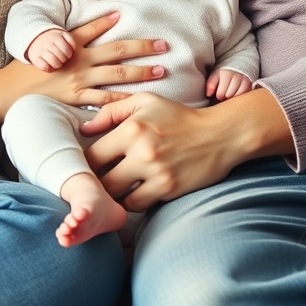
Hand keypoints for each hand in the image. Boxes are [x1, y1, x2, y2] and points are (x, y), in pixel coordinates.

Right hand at [0, 11, 167, 121]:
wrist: (8, 93)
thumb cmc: (22, 71)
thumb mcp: (38, 46)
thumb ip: (60, 38)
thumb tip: (78, 32)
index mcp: (68, 43)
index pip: (93, 28)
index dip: (109, 20)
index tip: (124, 14)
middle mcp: (78, 59)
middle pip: (118, 50)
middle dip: (143, 48)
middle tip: (164, 45)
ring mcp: (80, 80)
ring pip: (118, 74)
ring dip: (141, 72)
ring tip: (161, 71)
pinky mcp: (77, 99)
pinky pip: (105, 100)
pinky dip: (123, 99)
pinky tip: (139, 98)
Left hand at [79, 88, 294, 209]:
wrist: (221, 134)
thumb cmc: (179, 117)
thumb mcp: (145, 102)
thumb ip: (111, 111)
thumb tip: (84, 129)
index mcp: (131, 128)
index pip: (92, 155)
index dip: (84, 164)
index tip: (85, 167)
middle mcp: (142, 151)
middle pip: (101, 181)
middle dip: (95, 184)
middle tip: (94, 184)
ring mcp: (156, 172)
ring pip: (117, 196)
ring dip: (113, 195)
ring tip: (113, 189)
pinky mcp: (169, 188)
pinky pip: (137, 204)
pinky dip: (133, 200)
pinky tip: (134, 191)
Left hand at [206, 69, 251, 100]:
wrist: (237, 65)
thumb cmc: (224, 73)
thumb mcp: (215, 76)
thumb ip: (210, 84)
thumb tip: (208, 94)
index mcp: (225, 74)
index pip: (221, 92)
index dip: (219, 95)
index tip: (218, 93)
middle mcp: (236, 76)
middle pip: (229, 95)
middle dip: (225, 96)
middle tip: (225, 93)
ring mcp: (244, 80)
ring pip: (237, 96)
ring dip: (233, 96)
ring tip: (230, 92)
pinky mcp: (250, 84)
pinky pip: (245, 95)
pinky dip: (240, 96)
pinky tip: (236, 93)